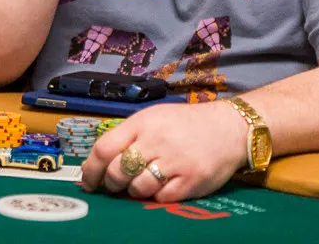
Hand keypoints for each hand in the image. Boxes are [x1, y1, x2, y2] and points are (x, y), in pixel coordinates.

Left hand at [79, 100, 248, 202]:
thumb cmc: (186, 125)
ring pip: (137, 188)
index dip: (91, 170)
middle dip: (112, 183)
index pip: (104, 148)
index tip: (88, 182)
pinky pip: (161, 198)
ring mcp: (175, 161)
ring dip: (135, 190)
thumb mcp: (154, 119)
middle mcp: (157, 140)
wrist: (229, 128)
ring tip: (144, 183)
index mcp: (144, 122)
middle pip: (117, 172)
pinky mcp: (191, 180)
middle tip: (118, 184)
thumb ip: (126, 138)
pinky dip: (158, 196)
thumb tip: (93, 167)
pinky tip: (165, 185)